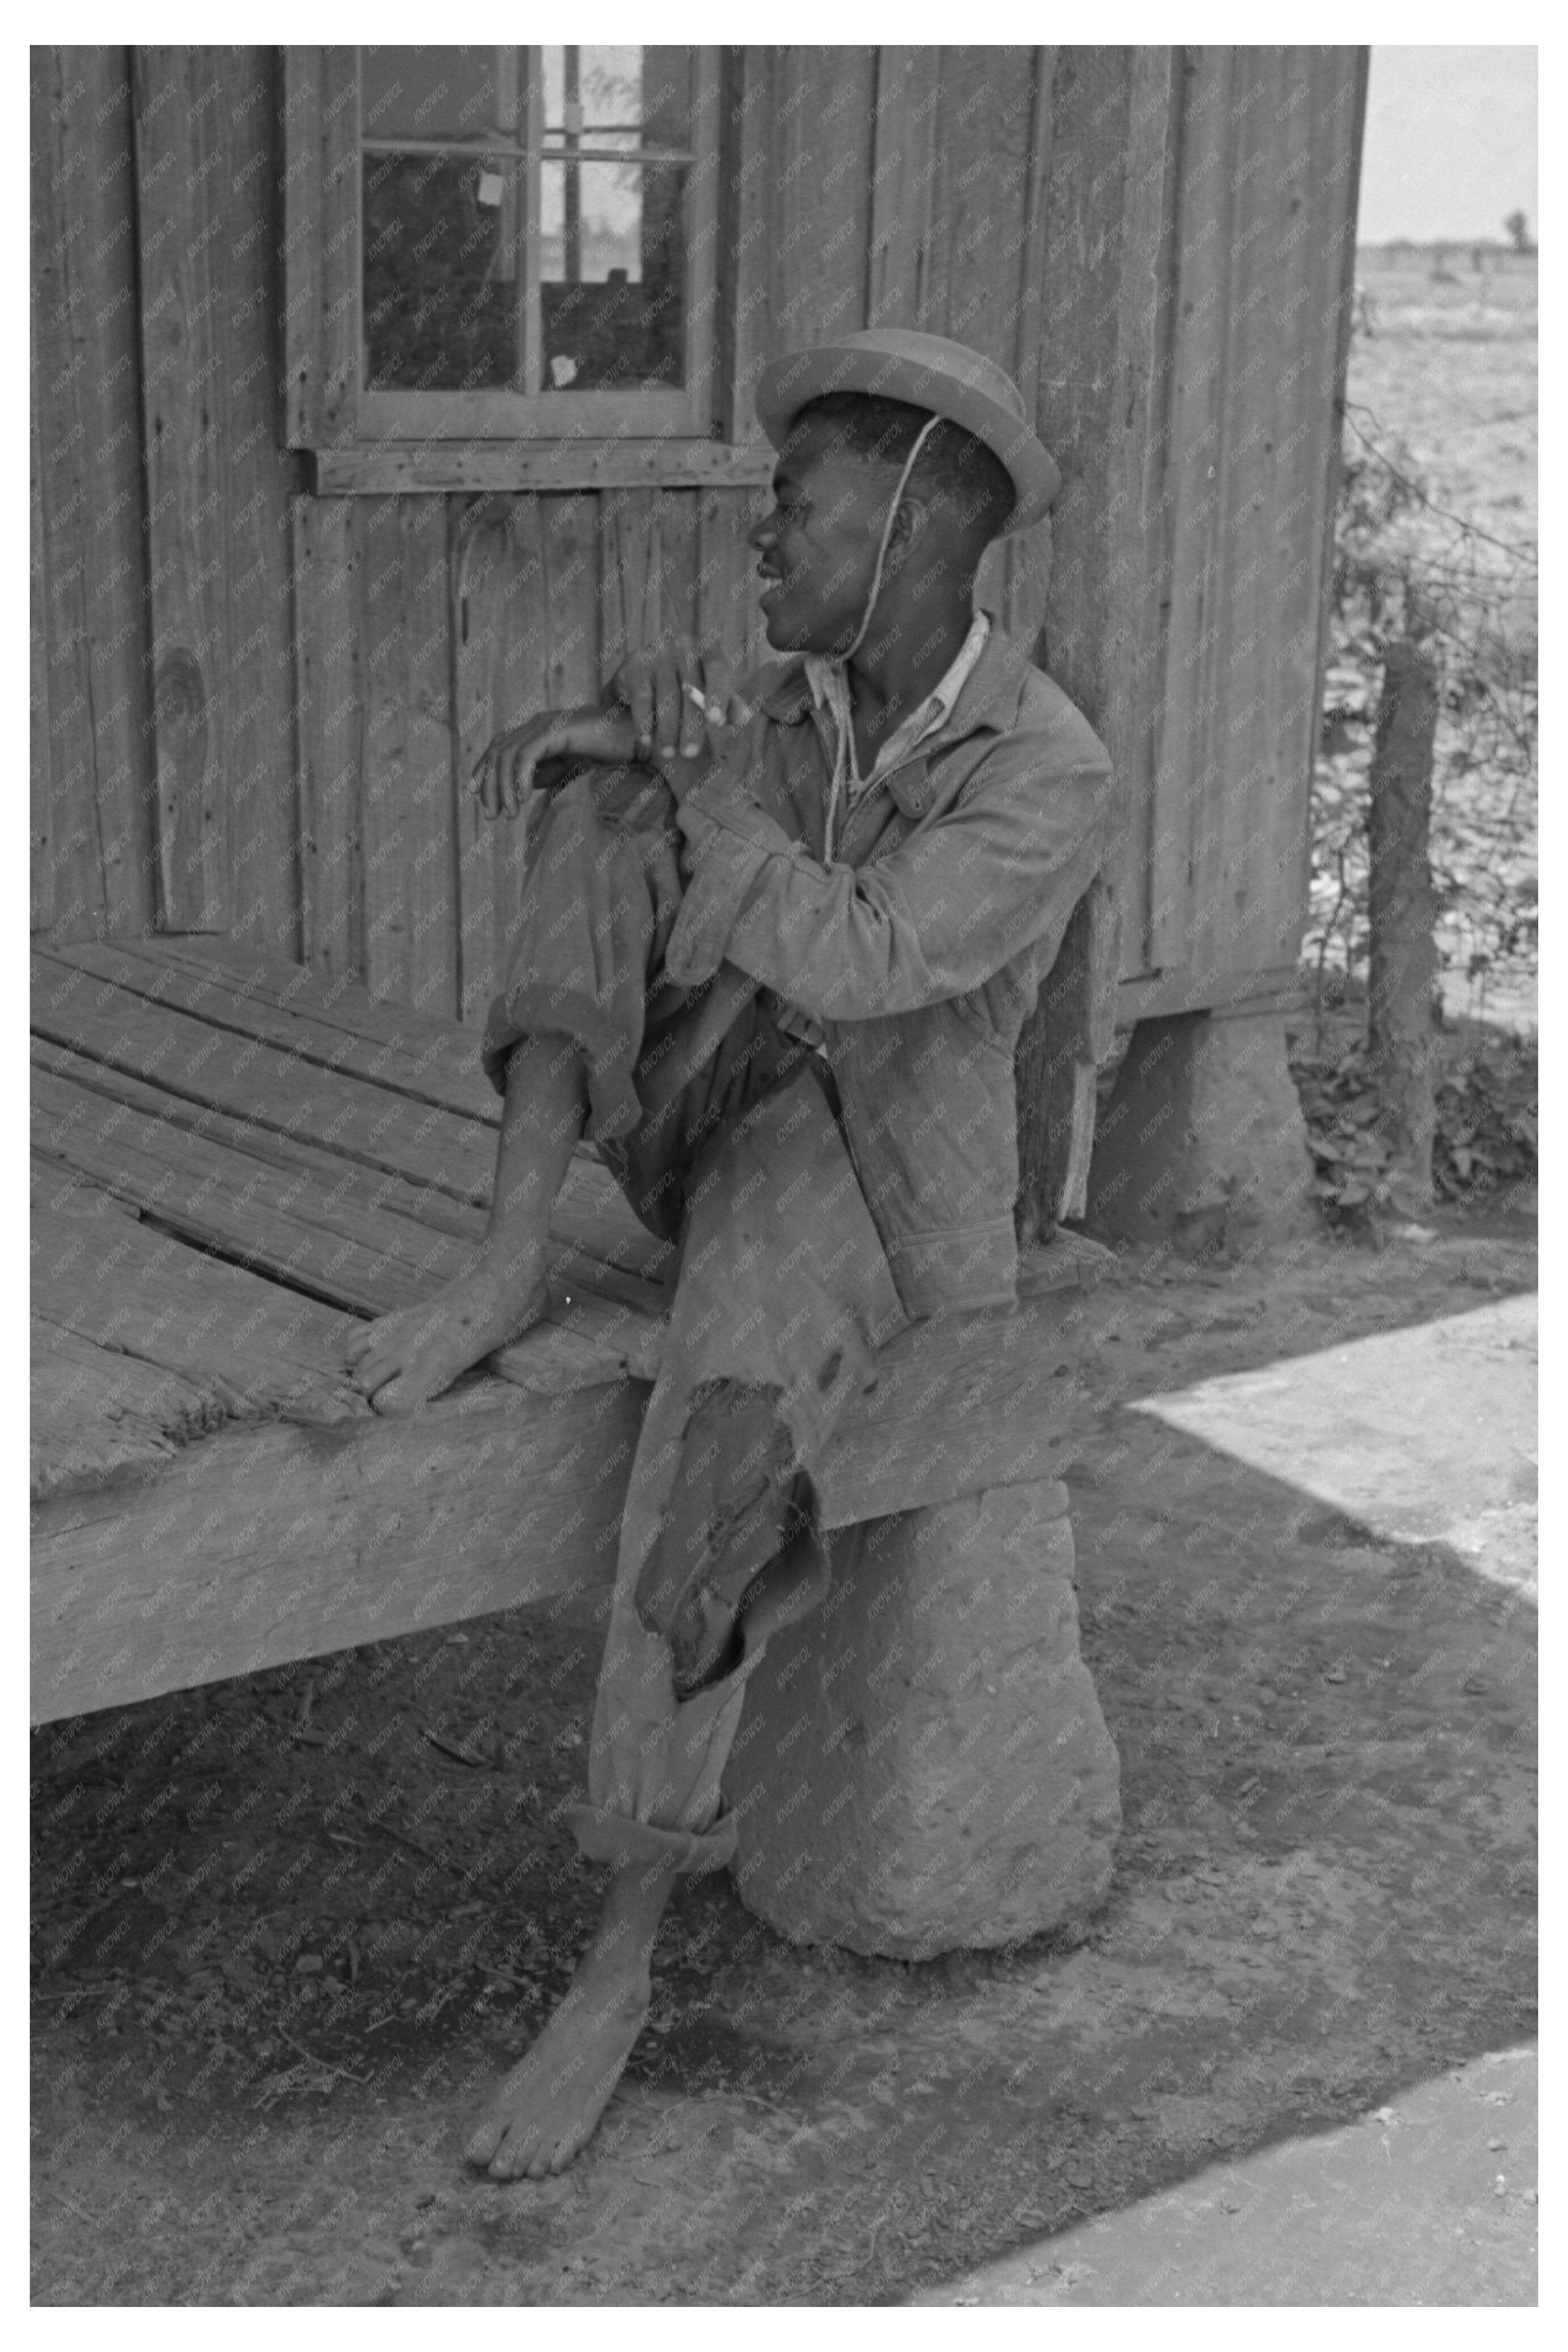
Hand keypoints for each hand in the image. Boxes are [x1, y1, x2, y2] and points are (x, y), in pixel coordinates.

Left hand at [470, 705, 638, 820]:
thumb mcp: (570, 769)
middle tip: (492, 816)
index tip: (477, 797)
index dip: (483, 770)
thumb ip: (545, 774)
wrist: (641, 742)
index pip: (500, 747)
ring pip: (507, 754)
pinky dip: (518, 778)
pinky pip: (527, 754)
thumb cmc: (613, 756)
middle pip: (497, 751)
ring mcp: (547, 724)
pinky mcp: (558, 729)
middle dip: (488, 785)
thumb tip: (519, 790)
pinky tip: (521, 799)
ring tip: (509, 814)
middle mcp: (538, 724)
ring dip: (502, 787)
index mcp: (539, 732)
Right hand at [605, 639, 752, 765]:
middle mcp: (683, 645)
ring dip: (667, 729)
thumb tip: (746, 718)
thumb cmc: (686, 683)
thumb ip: (728, 703)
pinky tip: (647, 740)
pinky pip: (642, 698)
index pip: (716, 668)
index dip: (718, 694)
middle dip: (691, 725)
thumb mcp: (710, 690)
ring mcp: (657, 653)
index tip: (717, 722)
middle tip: (690, 753)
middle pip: (690, 688)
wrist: (644, 674)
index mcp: (707, 648)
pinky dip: (644, 721)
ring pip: (666, 697)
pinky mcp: (635, 665)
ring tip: (668, 753)